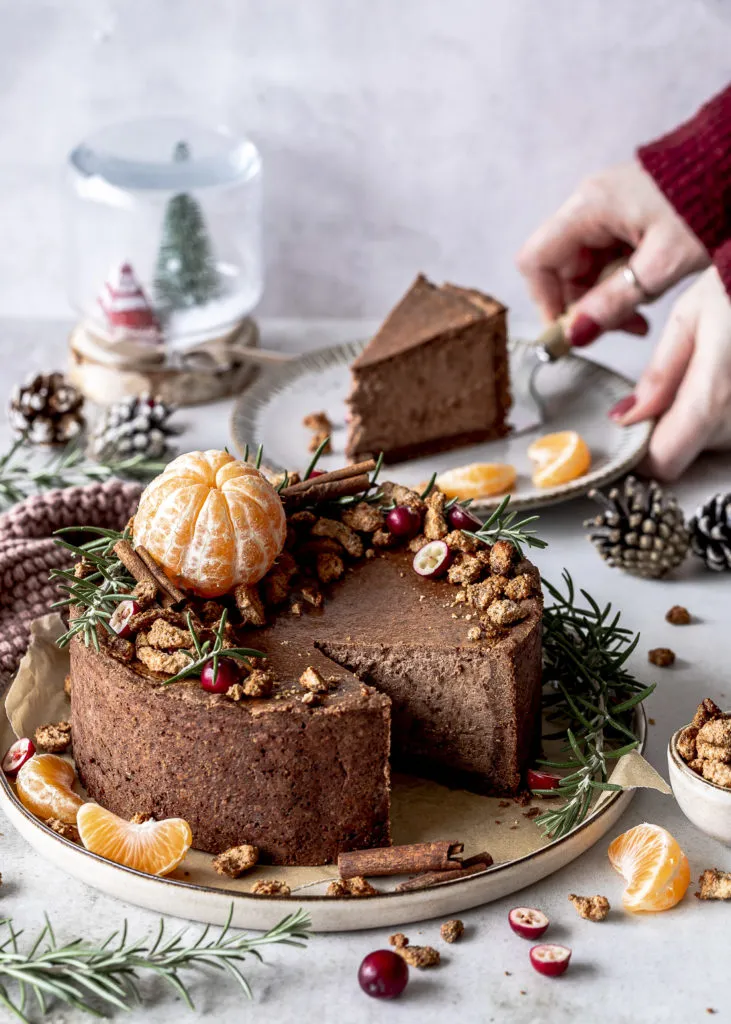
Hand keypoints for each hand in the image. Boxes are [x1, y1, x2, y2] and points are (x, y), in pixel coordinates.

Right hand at [517, 161, 709, 344]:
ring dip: (604, 299)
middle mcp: (587, 205)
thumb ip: (615, 301)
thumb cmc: (707, 204)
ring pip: (582, 270)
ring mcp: (603, 211)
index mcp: (588, 207)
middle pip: (559, 269)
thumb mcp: (662, 264)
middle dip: (584, 306)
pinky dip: (618, 284)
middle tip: (619, 328)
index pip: (536, 260)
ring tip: (640, 315)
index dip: (545, 301)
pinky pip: (603, 260)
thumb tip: (576, 333)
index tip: (571, 330)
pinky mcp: (621, 218)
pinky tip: (645, 293)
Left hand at [610, 267, 730, 479]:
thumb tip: (626, 417)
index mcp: (712, 397)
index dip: (640, 453)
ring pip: (710, 442)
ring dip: (696, 418)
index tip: (630, 430)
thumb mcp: (690, 317)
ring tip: (706, 372)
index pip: (664, 461)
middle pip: (686, 452)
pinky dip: (720, 411)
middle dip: (667, 427)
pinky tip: (724, 377)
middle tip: (673, 383)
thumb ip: (659, 375)